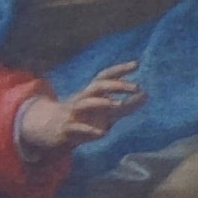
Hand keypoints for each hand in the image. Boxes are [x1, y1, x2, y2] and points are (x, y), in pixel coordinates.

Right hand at [15, 61, 140, 159]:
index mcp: (92, 93)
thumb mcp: (106, 112)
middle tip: (136, 86)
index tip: (136, 64)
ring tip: (118, 104)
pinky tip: (102, 133)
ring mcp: (73, 113)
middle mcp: (82, 99)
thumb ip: (127, 106)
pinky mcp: (67, 128)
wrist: (51, 130)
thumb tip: (146, 95)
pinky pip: (77, 128)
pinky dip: (89, 130)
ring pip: (85, 103)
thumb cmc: (83, 118)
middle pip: (98, 86)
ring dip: (101, 102)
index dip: (120, 69)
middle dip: (116, 85)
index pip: (105, 76)